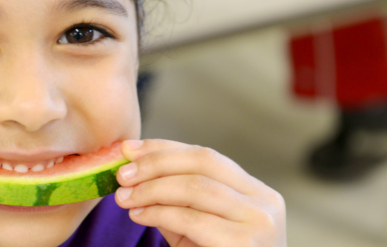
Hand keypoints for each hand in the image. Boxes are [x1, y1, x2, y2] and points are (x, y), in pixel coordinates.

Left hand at [115, 139, 285, 246]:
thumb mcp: (196, 228)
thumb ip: (174, 200)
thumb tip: (133, 172)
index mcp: (255, 192)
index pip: (206, 157)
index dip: (164, 149)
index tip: (129, 150)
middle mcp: (263, 201)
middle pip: (202, 163)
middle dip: (155, 164)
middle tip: (122, 174)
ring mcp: (258, 222)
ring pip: (196, 187)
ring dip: (152, 188)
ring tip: (125, 196)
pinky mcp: (243, 243)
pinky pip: (191, 218)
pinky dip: (159, 212)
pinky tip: (139, 214)